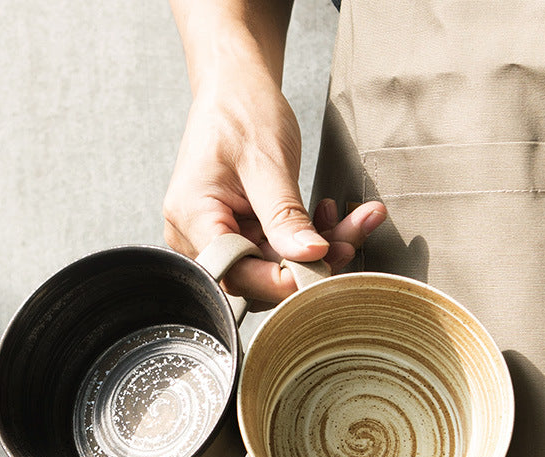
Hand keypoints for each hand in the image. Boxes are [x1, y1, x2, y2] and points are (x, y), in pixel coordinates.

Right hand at [163, 66, 385, 307]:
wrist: (236, 90)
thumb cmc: (241, 112)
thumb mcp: (268, 162)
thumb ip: (285, 215)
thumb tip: (310, 256)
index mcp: (192, 216)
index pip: (236, 271)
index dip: (280, 278)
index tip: (324, 263)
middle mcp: (196, 235)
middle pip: (256, 273)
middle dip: (307, 261)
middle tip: (350, 238)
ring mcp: (217, 237)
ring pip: (272, 266)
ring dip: (316, 249)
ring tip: (352, 221)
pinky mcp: (238, 234)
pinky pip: (276, 251)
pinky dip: (307, 238)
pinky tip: (329, 215)